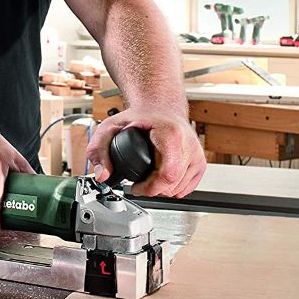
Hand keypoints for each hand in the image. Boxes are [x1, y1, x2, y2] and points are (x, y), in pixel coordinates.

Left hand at [85, 109, 205, 197]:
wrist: (160, 107)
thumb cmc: (140, 116)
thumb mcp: (111, 127)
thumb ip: (99, 149)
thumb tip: (102, 175)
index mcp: (171, 135)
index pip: (168, 174)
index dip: (150, 188)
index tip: (136, 187)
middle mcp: (189, 145)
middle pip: (173, 185)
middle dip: (152, 190)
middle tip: (139, 183)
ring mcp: (197, 154)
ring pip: (180, 190)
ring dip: (162, 190)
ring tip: (149, 179)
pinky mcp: (200, 163)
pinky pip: (187, 188)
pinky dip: (173, 189)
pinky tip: (161, 179)